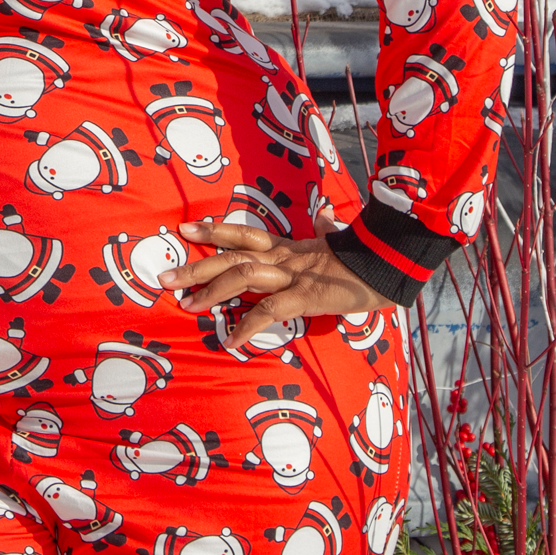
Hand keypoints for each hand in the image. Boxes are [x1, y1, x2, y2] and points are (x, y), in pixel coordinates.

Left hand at [161, 215, 385, 350]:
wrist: (391, 262)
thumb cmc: (365, 257)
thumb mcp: (339, 243)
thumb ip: (326, 229)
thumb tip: (325, 214)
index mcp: (290, 247)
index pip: (245, 235)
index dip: (215, 231)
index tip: (186, 228)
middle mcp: (285, 258)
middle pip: (232, 256)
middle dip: (196, 266)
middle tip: (164, 277)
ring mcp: (294, 276)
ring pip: (244, 276)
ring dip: (211, 291)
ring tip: (186, 305)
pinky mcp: (307, 296)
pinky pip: (271, 310)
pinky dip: (248, 325)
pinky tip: (231, 340)